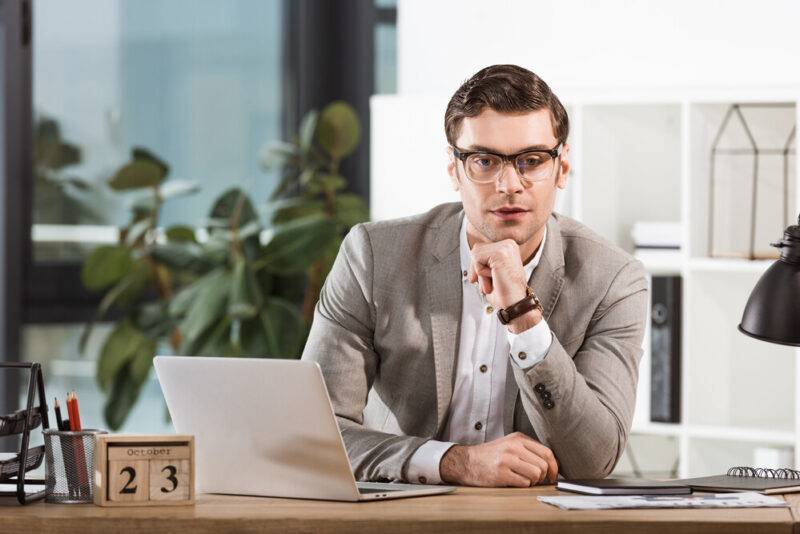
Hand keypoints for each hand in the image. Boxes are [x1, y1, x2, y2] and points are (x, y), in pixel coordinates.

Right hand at [439, 432, 558, 486]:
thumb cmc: (489, 455)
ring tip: (524, 480)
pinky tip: (514, 482)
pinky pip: (524, 483)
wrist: (466, 461)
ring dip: (533, 482)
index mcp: (518, 438)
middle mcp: (514, 447)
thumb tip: (551, 463)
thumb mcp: (509, 444)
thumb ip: (528, 450)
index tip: (553, 475)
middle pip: (543, 465)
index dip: (554, 466)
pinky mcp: (502, 474)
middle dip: (543, 476)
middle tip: (537, 480)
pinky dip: (523, 486)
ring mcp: (507, 460)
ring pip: (535, 474)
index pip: (546, 452)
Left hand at [468, 239, 528, 309]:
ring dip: (480, 272)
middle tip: (485, 284)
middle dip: (476, 268)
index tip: (476, 278)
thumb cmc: (505, 292)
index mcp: (508, 247)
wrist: (515, 302)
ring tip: (492, 282)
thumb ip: (484, 261)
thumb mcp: (491, 272)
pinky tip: (494, 278)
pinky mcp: (500, 252)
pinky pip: (477, 258)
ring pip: (476, 253)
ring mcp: (505, 247)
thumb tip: (472, 254)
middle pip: (477, 248)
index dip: (477, 265)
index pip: (482, 248)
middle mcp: (509, 244)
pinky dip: (481, 272)